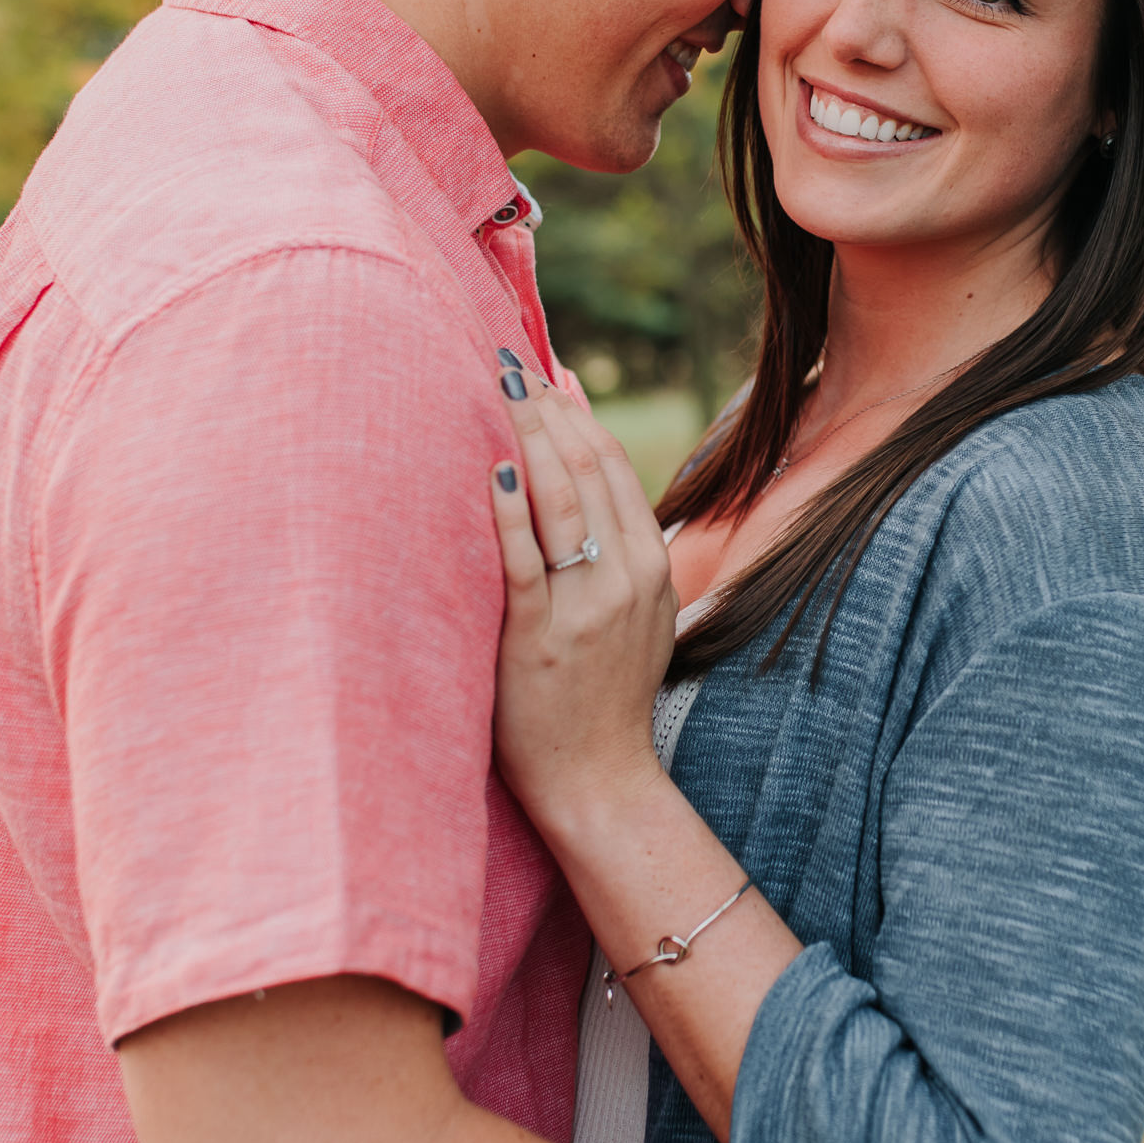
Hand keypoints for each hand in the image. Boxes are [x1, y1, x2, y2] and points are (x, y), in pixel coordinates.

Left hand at [489, 380, 679, 832]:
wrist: (599, 781)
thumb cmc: (605, 699)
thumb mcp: (641, 620)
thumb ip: (628, 559)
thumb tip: (595, 495)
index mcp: (650, 568)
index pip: (614, 469)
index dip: (578, 415)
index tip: (547, 372)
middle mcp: (626, 579)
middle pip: (586, 471)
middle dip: (546, 410)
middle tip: (508, 362)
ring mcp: (585, 609)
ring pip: (559, 502)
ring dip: (527, 437)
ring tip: (498, 389)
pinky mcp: (540, 639)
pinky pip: (525, 562)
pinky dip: (508, 511)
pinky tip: (492, 469)